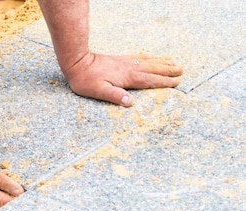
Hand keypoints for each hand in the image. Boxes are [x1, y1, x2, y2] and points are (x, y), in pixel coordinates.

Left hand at [63, 53, 182, 105]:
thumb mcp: (99, 91)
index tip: (176, 83)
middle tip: (182, 71)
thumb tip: (131, 102)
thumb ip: (115, 96)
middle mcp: (130, 68)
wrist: (78, 63)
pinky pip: (139, 57)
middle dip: (168, 70)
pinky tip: (153, 57)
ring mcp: (126, 62)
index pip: (150, 80)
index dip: (163, 82)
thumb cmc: (87, 80)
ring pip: (148, 62)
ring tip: (174, 62)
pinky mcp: (121, 59)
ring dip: (162, 63)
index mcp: (128, 78)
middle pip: (153, 69)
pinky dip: (149, 57)